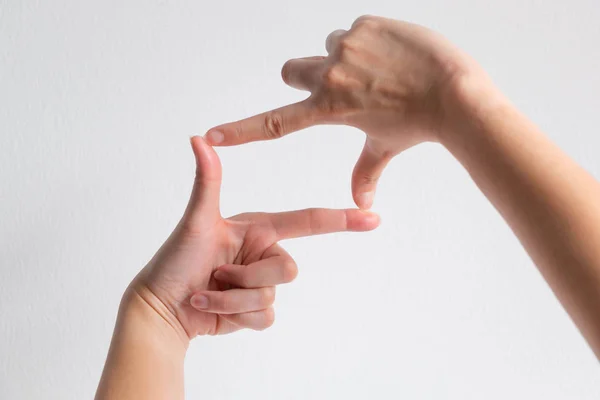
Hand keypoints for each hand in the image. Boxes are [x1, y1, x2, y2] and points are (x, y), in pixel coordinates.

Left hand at [130, 136, 379, 339]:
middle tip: (217, 273)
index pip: (307, 221)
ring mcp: (259, 283)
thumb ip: (208, 182)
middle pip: (288, 269)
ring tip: (207, 291)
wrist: (161, 308)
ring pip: (272, 297)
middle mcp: (263, 254)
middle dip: (249, 277)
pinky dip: (236, 316)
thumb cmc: (174, 260)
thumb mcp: (196, 221)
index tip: (372, 217)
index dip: (340, 219)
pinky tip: (212, 309)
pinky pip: (265, 318)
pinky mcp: (253, 310)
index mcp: (258, 229)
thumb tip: (199, 138)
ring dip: (234, 298)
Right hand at [204, 15, 484, 208]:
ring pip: (329, 46)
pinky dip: (369, 40)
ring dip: (345, 56)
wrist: (454, 92)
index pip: (274, 122)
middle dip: (307, 76)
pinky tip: (394, 54)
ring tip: (380, 71)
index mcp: (328, 108)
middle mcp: (330, 75)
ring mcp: (346, 46)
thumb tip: (361, 205)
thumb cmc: (418, 123)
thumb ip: (366, 174)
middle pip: (293, 70)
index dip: (240, 131)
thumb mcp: (384, 147)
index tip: (210, 136)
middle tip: (338, 85)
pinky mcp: (365, 24)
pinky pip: (356, 29)